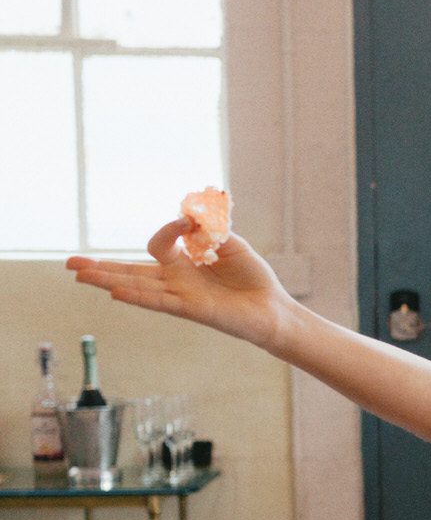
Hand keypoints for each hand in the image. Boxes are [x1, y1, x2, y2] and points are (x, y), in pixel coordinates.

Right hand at [66, 219, 293, 348]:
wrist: (272, 308)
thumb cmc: (253, 279)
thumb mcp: (233, 245)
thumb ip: (210, 229)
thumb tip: (190, 210)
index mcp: (184, 263)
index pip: (160, 244)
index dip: (170, 227)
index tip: (188, 220)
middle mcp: (176, 280)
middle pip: (131, 271)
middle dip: (101, 267)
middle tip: (69, 264)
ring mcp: (181, 296)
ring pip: (138, 286)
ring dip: (107, 280)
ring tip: (78, 276)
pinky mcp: (192, 309)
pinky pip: (161, 301)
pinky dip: (139, 296)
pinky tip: (116, 292)